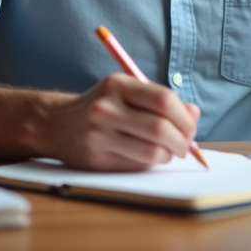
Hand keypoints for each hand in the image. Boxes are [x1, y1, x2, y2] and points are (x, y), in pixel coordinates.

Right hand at [45, 74, 200, 170]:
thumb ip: (160, 100)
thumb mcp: (126, 92)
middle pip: (160, 129)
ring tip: (168, 151)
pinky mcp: (96, 159)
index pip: (163, 100)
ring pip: (151, 152)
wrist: (55, 124)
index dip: (184, 117)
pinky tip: (150, 157)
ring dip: (168, 155)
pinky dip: (151, 164)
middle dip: (182, 140)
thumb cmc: (101, 106)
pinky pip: (136, 166)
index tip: (191, 126)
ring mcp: (99, 135)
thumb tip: (194, 113)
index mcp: (118, 85)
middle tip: (186, 145)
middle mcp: (106, 108)